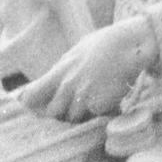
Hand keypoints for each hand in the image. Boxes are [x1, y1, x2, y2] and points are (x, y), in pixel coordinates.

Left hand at [20, 16, 157, 119]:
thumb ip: (62, 67)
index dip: (30, 104)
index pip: (31, 95)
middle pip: (52, 113)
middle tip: (72, 106)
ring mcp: (82, 97)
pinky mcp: (99, 105)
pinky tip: (108, 101)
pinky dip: (100, 114)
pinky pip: (94, 117)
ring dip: (82, 114)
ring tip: (94, 100)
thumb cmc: (106, 44)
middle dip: (59, 113)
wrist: (132, 43)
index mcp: (59, 72)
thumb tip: (50, 79)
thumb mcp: (77, 51)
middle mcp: (67, 86)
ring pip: (73, 118)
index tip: (33, 107)